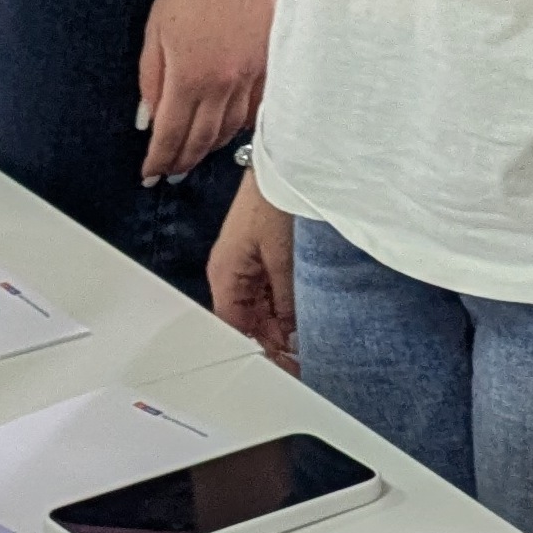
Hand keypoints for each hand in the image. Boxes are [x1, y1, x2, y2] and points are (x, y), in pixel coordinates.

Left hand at [134, 0, 270, 183]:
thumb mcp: (155, 33)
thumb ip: (150, 80)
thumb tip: (148, 119)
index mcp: (189, 76)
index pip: (171, 134)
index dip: (158, 159)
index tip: (149, 172)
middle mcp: (223, 83)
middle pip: (201, 140)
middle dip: (182, 161)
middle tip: (169, 171)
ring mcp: (250, 76)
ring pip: (230, 130)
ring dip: (208, 148)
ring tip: (193, 154)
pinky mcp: (268, 65)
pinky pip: (254, 109)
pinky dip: (237, 126)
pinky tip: (225, 129)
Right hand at [208, 180, 298, 368]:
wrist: (288, 165)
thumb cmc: (276, 199)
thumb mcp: (285, 258)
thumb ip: (287, 302)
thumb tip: (292, 336)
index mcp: (224, 274)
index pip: (232, 328)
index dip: (256, 350)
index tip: (280, 367)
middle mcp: (231, 273)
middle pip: (248, 322)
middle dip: (274, 341)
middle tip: (302, 363)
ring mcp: (247, 265)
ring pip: (263, 309)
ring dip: (283, 325)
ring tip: (308, 346)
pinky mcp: (264, 257)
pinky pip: (272, 293)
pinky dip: (287, 307)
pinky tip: (306, 319)